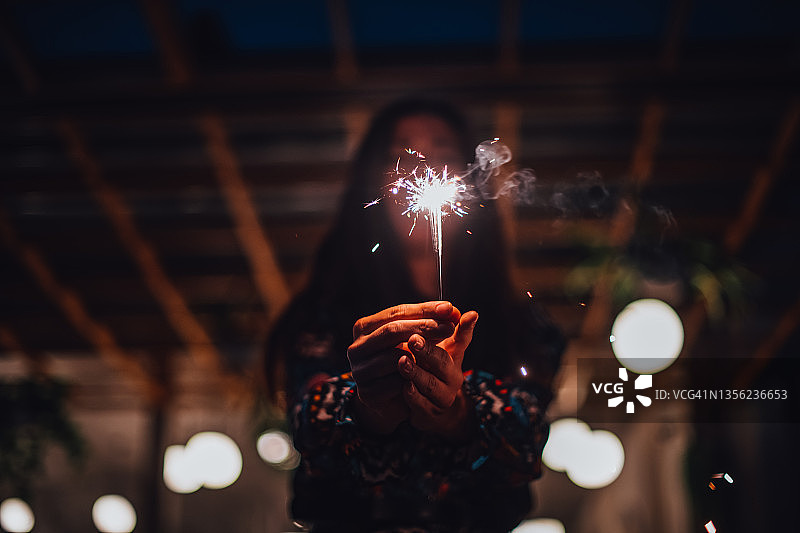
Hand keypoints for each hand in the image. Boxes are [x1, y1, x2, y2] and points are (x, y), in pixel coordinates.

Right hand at [347, 301, 459, 433]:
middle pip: (392, 330)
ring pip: (394, 358)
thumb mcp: (424, 339)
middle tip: (449, 327)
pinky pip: (395, 383)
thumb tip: (464, 314)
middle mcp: (356, 347)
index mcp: (365, 327)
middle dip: (423, 327)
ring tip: (438, 354)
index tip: (449, 309)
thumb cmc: (409, 361)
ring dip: (419, 355)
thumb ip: (440, 324)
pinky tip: (423, 377)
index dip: (424, 309)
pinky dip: (412, 379)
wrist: (397, 399)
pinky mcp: (367, 393)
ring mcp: (359, 371)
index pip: (396, 312)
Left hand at [397, 311, 478, 439]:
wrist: (435, 408)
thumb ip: (453, 331)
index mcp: (455, 360)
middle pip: (442, 364)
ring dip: (416, 373)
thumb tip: (472, 313)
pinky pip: (420, 405)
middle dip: (427, 352)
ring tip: (402, 361)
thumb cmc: (435, 371)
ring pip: (430, 385)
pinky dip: (412, 395)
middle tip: (413, 339)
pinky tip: (403, 385)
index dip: (458, 331)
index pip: (458, 342)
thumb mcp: (446, 350)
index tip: (452, 320)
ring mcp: (441, 399)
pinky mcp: (428, 414)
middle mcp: (452, 380)